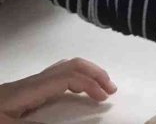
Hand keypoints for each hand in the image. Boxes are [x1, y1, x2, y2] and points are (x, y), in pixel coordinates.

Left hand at [0, 59, 116, 117]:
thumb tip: (77, 123)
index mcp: (26, 90)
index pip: (68, 76)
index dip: (91, 83)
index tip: (106, 99)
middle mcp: (26, 84)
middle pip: (67, 65)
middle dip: (93, 73)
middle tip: (111, 90)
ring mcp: (21, 88)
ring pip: (60, 69)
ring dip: (83, 75)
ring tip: (98, 89)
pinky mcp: (17, 95)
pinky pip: (52, 79)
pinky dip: (71, 81)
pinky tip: (73, 94)